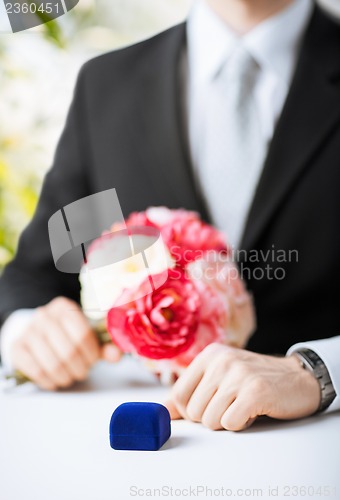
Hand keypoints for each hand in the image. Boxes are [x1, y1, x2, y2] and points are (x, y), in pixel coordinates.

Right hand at [11, 297, 120, 389]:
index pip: (83, 333)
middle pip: (69, 350)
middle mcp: (44, 315)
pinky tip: (55, 380)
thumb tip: (117, 355)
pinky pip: (36, 370)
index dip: (91, 353)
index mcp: (64, 307)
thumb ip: (104, 346)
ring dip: (66, 376)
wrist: (37, 337)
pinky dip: (49, 380)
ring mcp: (28, 331)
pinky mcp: (17, 347)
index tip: (93, 361)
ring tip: (70, 376)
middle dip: (80, 367)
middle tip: (82, 371)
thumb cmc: (67, 337)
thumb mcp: (87, 338)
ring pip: (53, 363)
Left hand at [165, 343, 320, 430]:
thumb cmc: (254, 380)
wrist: (298, 377)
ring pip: (210, 421)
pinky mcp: (255, 392)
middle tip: (231, 405)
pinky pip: (230, 424)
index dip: (189, 412)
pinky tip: (253, 410)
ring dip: (227, 421)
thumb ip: (191, 392)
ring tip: (243, 405)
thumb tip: (162, 412)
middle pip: (193, 412)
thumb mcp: (220, 377)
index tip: (207, 408)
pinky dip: (241, 424)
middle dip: (211, 417)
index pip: (178, 395)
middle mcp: (221, 361)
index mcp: (209, 355)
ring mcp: (238, 374)